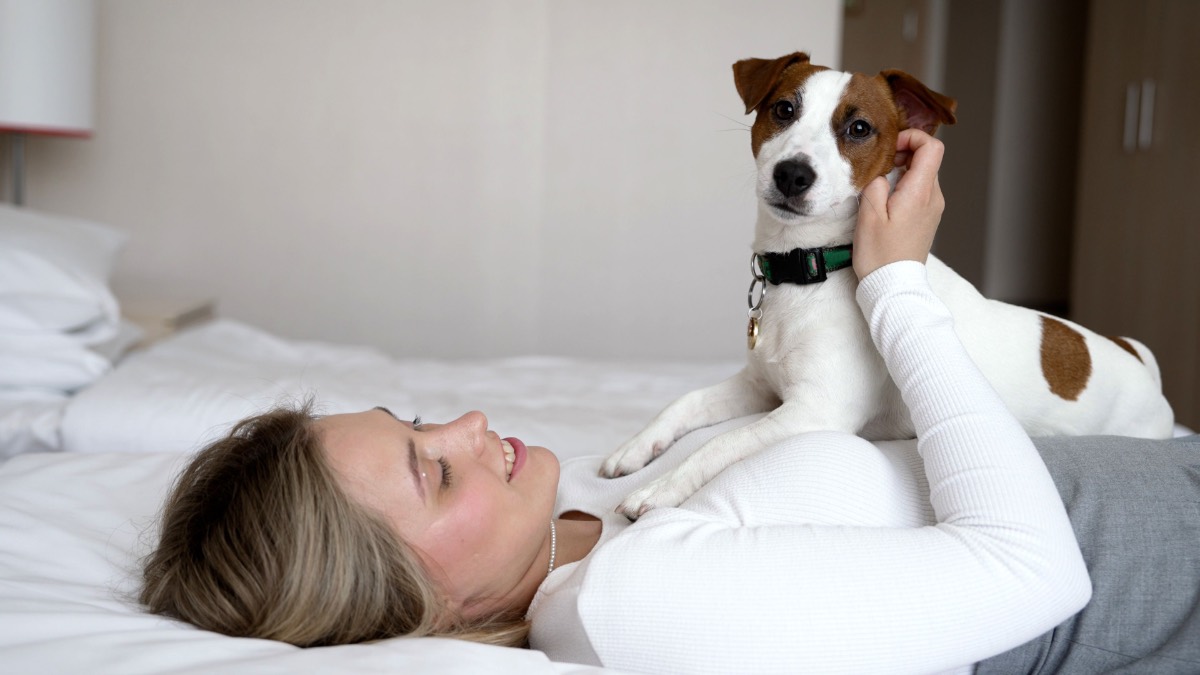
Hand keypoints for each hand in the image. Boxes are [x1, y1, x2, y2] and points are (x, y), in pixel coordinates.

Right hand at [852, 129, 944, 279]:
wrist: (893, 285)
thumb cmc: (880, 255)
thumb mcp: (868, 214)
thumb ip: (875, 183)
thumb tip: (881, 173)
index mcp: (920, 192)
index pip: (931, 147)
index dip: (912, 137)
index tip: (891, 146)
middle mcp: (933, 198)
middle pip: (927, 159)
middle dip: (903, 153)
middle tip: (879, 165)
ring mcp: (932, 209)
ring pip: (922, 174)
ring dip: (902, 171)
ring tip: (879, 183)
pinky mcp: (927, 218)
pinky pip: (919, 191)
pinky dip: (904, 186)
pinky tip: (885, 200)